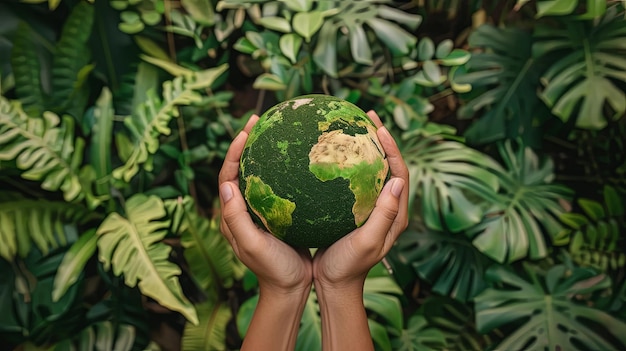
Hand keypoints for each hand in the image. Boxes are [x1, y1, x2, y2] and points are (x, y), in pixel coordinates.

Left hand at [219, 114, 312, 295]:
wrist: (291, 288)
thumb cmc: (273, 269)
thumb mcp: (253, 246)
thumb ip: (236, 219)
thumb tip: (227, 186)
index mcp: (232, 215)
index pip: (228, 175)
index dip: (234, 152)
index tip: (247, 131)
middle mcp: (243, 210)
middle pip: (241, 169)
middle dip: (247, 143)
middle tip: (259, 119)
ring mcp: (260, 212)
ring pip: (259, 175)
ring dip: (264, 152)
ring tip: (277, 131)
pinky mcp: (278, 215)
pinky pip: (278, 186)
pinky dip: (284, 169)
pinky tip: (301, 161)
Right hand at [313, 110, 408, 289]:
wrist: (334, 284)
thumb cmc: (349, 266)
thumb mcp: (368, 241)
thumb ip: (384, 214)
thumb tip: (396, 180)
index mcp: (395, 214)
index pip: (400, 172)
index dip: (392, 148)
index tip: (378, 127)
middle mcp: (387, 208)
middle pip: (389, 165)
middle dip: (381, 139)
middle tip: (366, 115)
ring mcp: (371, 209)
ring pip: (372, 170)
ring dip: (365, 147)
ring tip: (351, 126)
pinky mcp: (355, 211)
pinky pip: (355, 181)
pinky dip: (348, 164)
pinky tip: (330, 155)